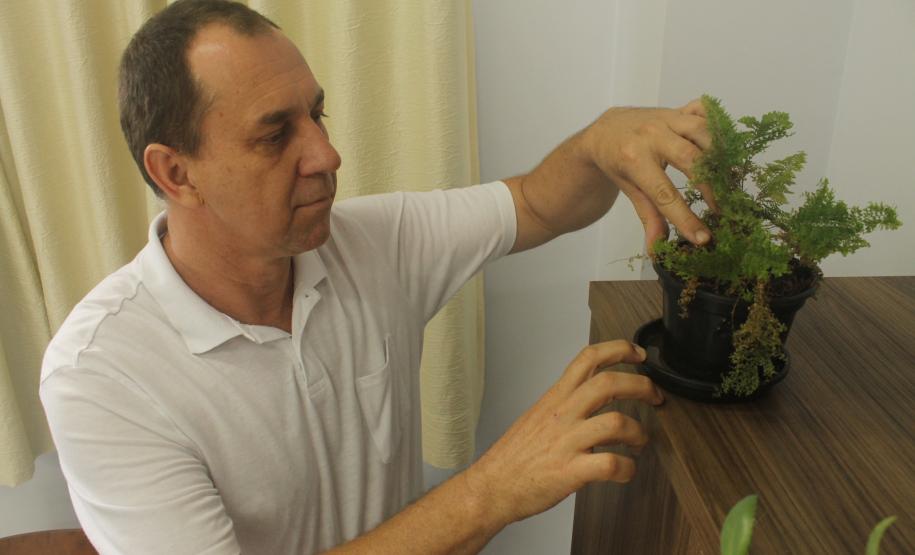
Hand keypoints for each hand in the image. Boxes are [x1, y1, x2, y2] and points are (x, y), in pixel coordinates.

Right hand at [465, 340, 663, 526]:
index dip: (619, 350)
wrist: (491, 487)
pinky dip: (628, 468)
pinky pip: (611, 464)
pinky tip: (626, 471)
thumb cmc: (514, 457)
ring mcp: (567, 442)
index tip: (639, 354)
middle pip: (609, 383)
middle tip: (654, 395)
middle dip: (641, 385)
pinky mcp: (570, 471)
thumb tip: (592, 401)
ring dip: (639, 431)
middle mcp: (562, 415)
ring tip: (640, 440)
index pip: (588, 358)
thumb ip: (565, 406)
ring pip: (616, 423)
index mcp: (555, 398)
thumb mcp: (537, 417)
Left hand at [583, 98, 716, 246]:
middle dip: (710, 187)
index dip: (685, 217)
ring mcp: (665, 117)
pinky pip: (702, 110)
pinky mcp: (677, 108)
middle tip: (721, 209)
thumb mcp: (629, 190)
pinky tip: (720, 146)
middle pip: (691, 159)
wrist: (606, 131)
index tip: (703, 237)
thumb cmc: (618, 163)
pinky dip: (714, 125)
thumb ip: (647, 216)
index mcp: (634, 159)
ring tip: (726, 180)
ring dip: (718, 156)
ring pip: (701, 131)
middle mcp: (651, 135)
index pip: (665, 194)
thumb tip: (658, 249)